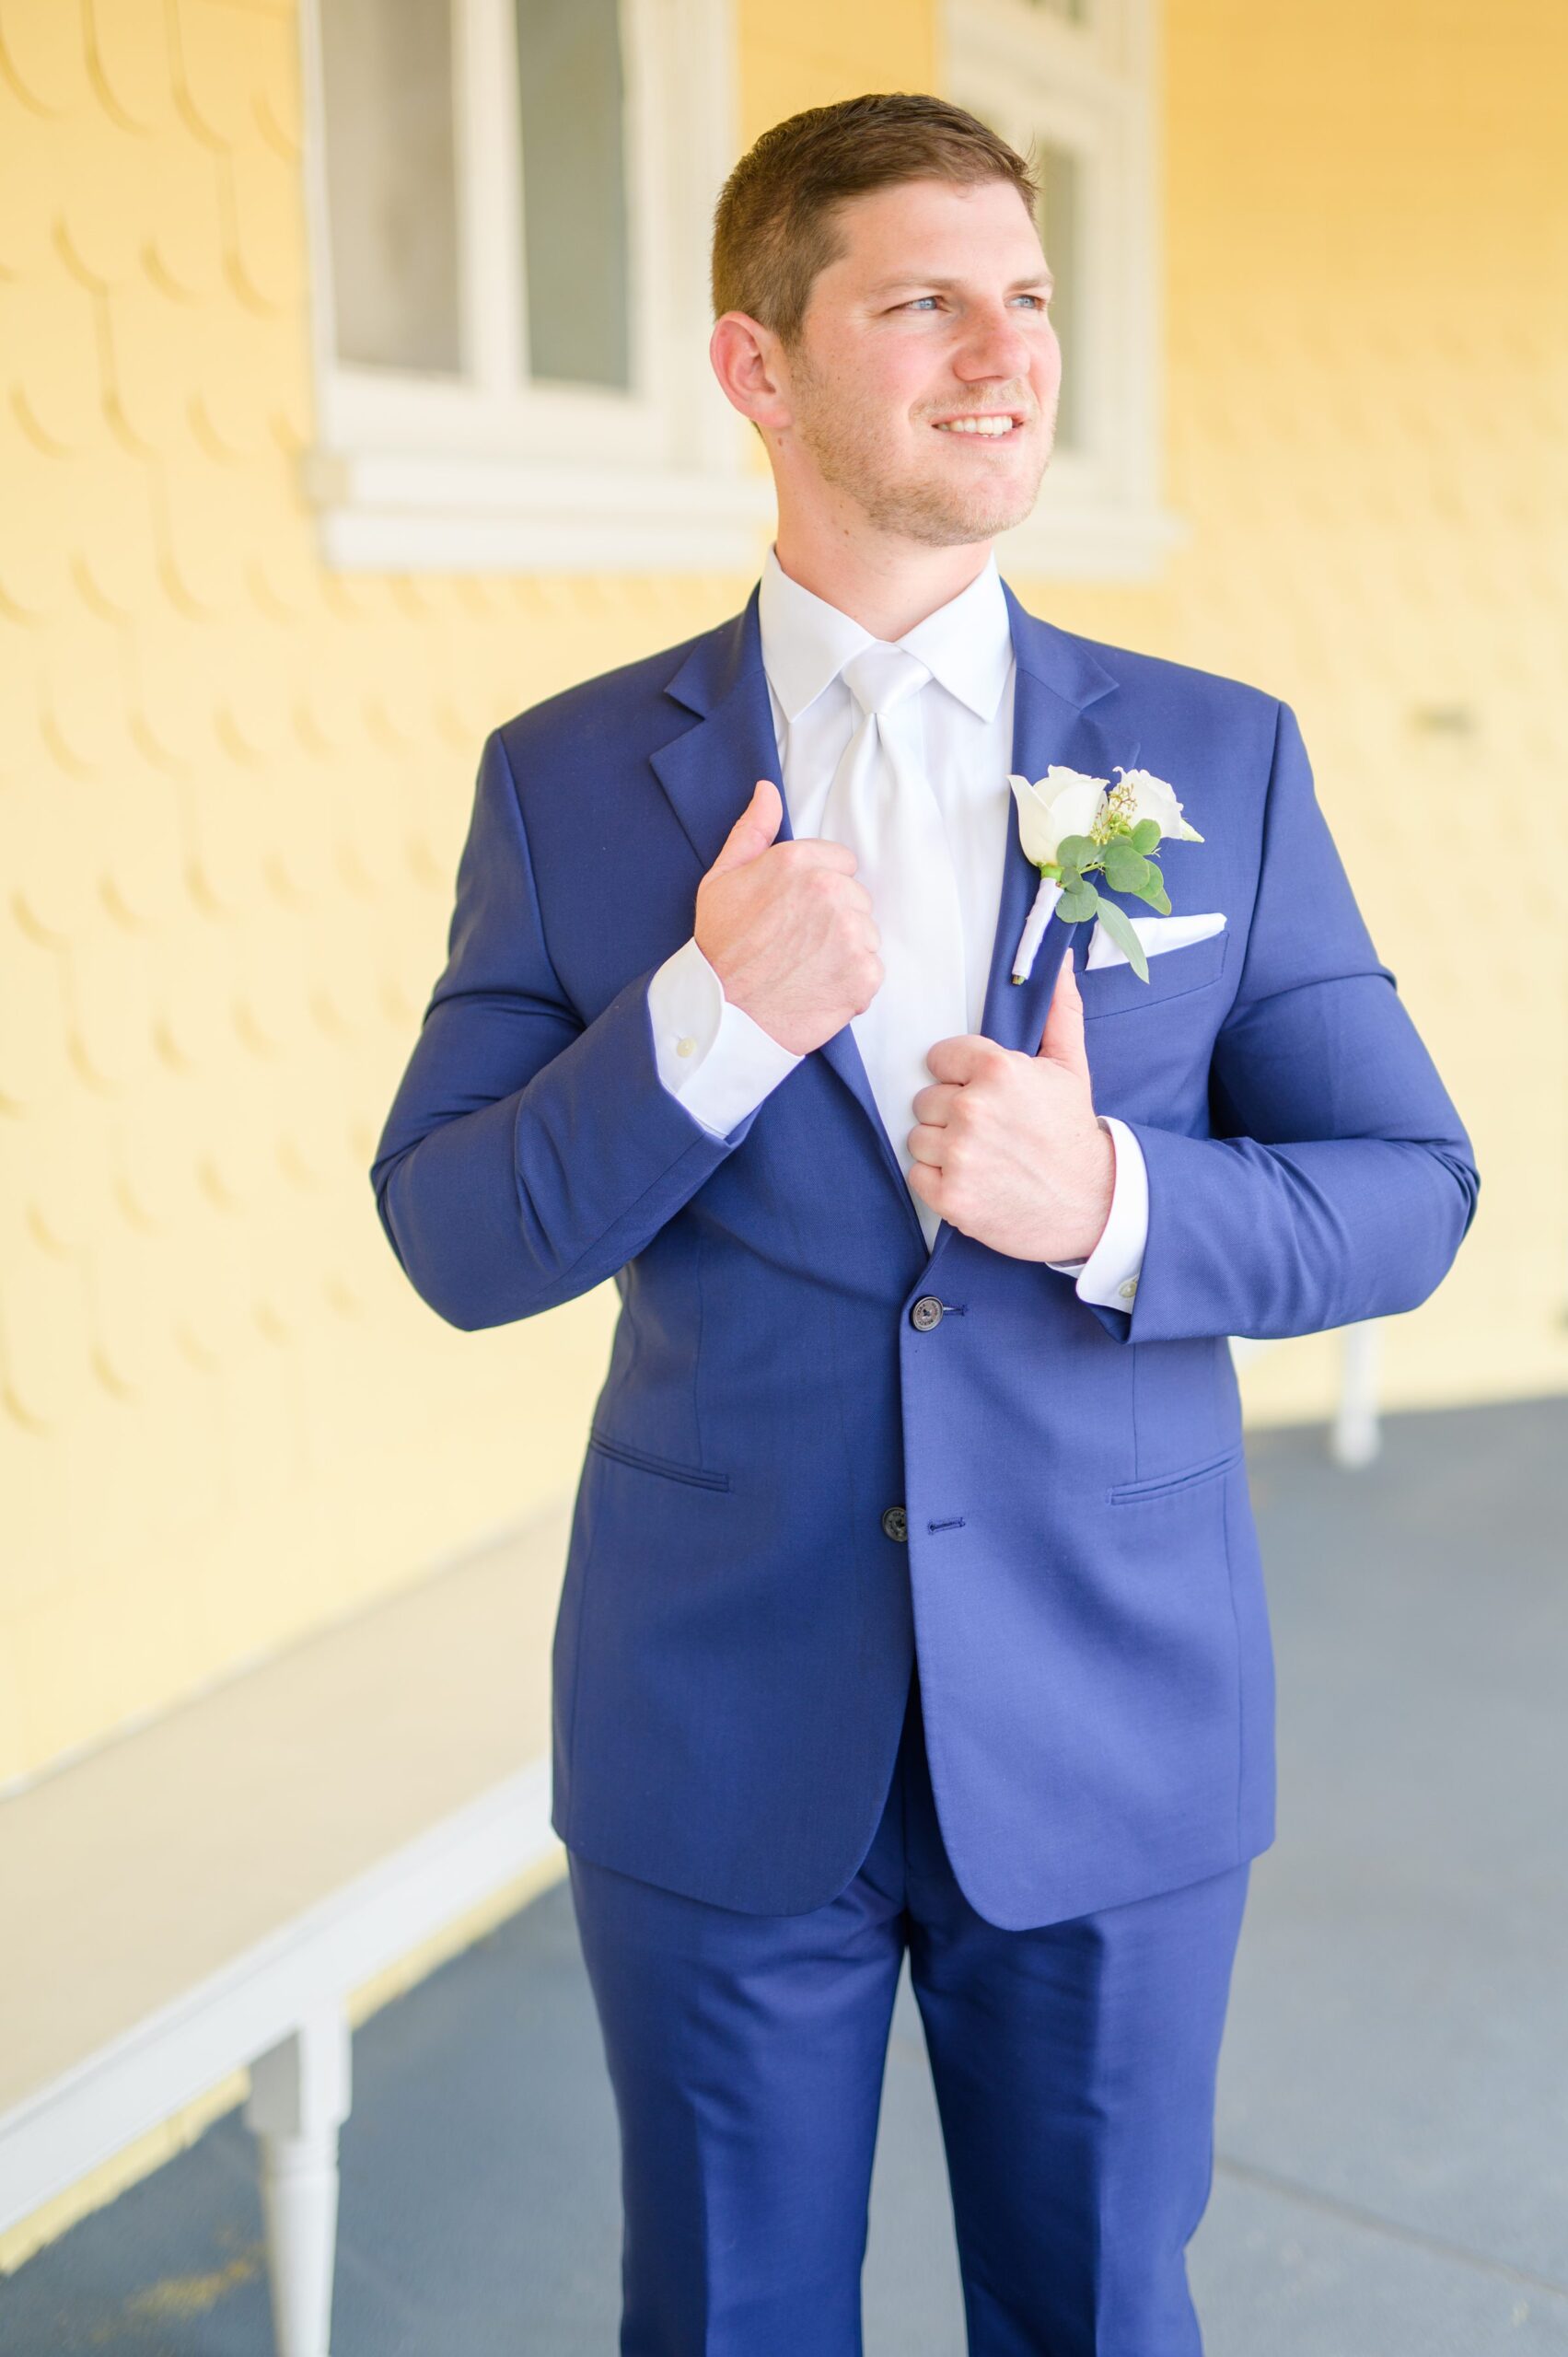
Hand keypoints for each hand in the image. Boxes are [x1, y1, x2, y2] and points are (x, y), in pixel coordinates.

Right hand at [694, 780, 883, 1056]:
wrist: (723, 1015)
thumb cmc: (720, 948)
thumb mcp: (722, 879)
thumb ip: (753, 831)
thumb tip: (767, 790)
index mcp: (798, 862)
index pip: (842, 863)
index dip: (818, 889)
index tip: (794, 913)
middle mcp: (829, 892)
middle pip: (857, 898)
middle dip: (835, 919)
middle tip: (797, 945)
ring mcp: (850, 934)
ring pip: (867, 935)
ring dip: (845, 952)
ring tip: (806, 969)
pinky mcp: (863, 975)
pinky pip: (872, 972)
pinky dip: (852, 985)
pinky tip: (819, 988)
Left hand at [906, 951, 1114, 1260]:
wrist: (1091, 1202)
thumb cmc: (1073, 1130)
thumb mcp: (1069, 1065)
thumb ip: (1056, 1010)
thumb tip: (1056, 961)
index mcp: (997, 1070)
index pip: (939, 1057)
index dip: (960, 1075)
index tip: (985, 1093)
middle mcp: (973, 1109)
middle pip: (925, 1098)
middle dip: (951, 1112)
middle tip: (988, 1129)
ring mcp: (960, 1156)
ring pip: (917, 1136)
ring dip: (941, 1146)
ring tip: (981, 1154)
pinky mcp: (951, 1198)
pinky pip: (916, 1175)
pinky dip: (938, 1180)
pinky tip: (971, 1179)